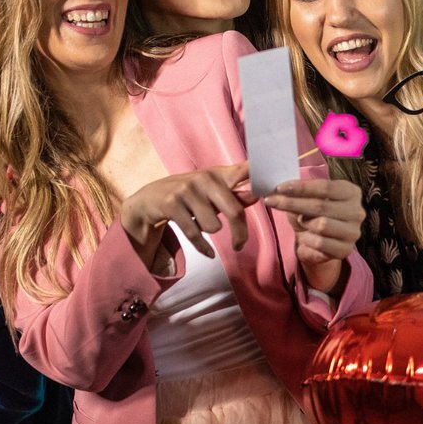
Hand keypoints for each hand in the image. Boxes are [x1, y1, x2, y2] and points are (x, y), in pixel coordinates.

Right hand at [119, 163, 250, 258]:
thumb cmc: (188, 196)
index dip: (259, 172)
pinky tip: (209, 253)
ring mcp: (186, 190)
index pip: (243, 170)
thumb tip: (256, 196)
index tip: (273, 180)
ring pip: (214, 226)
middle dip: (240, 233)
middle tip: (240, 244)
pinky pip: (196, 234)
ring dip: (210, 232)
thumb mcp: (211, 193)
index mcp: (217, 174)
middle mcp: (204, 179)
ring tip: (200, 224)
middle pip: (235, 212)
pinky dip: (203, 248)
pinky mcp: (172, 205)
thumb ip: (234, 194)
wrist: (148, 200)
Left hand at [263, 175, 363, 291]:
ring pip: (321, 225)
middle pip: (321, 205)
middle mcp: (357, 211)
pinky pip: (320, 243)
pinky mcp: (345, 250)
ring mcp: (353, 232)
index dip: (301, 187)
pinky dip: (307, 239)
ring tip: (301, 222)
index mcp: (351, 192)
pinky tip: (306, 237)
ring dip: (304, 223)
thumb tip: (279, 188)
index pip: (325, 187)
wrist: (318, 244)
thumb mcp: (307, 198)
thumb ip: (299, 191)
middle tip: (271, 201)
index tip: (279, 188)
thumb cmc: (312, 215)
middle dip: (292, 203)